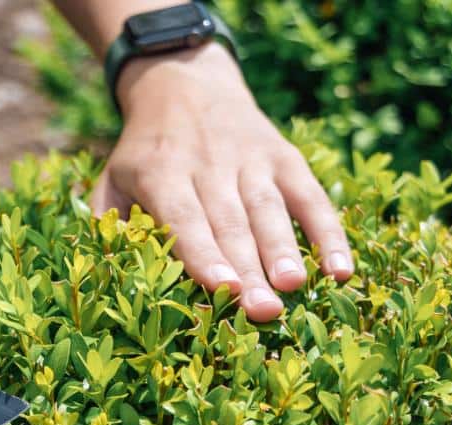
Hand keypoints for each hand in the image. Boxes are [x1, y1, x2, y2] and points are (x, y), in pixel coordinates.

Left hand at [93, 43, 353, 320]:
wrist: (183, 85)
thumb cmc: (144, 154)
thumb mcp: (113, 179)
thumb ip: (111, 224)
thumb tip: (116, 272)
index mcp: (161, 173)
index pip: (185, 218)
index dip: (203, 254)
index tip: (222, 287)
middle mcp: (208, 164)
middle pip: (231, 223)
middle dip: (248, 269)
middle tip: (262, 311)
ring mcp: (250, 159)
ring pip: (269, 209)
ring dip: (285, 250)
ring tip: (295, 287)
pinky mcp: (283, 157)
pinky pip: (310, 197)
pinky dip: (328, 232)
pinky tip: (340, 270)